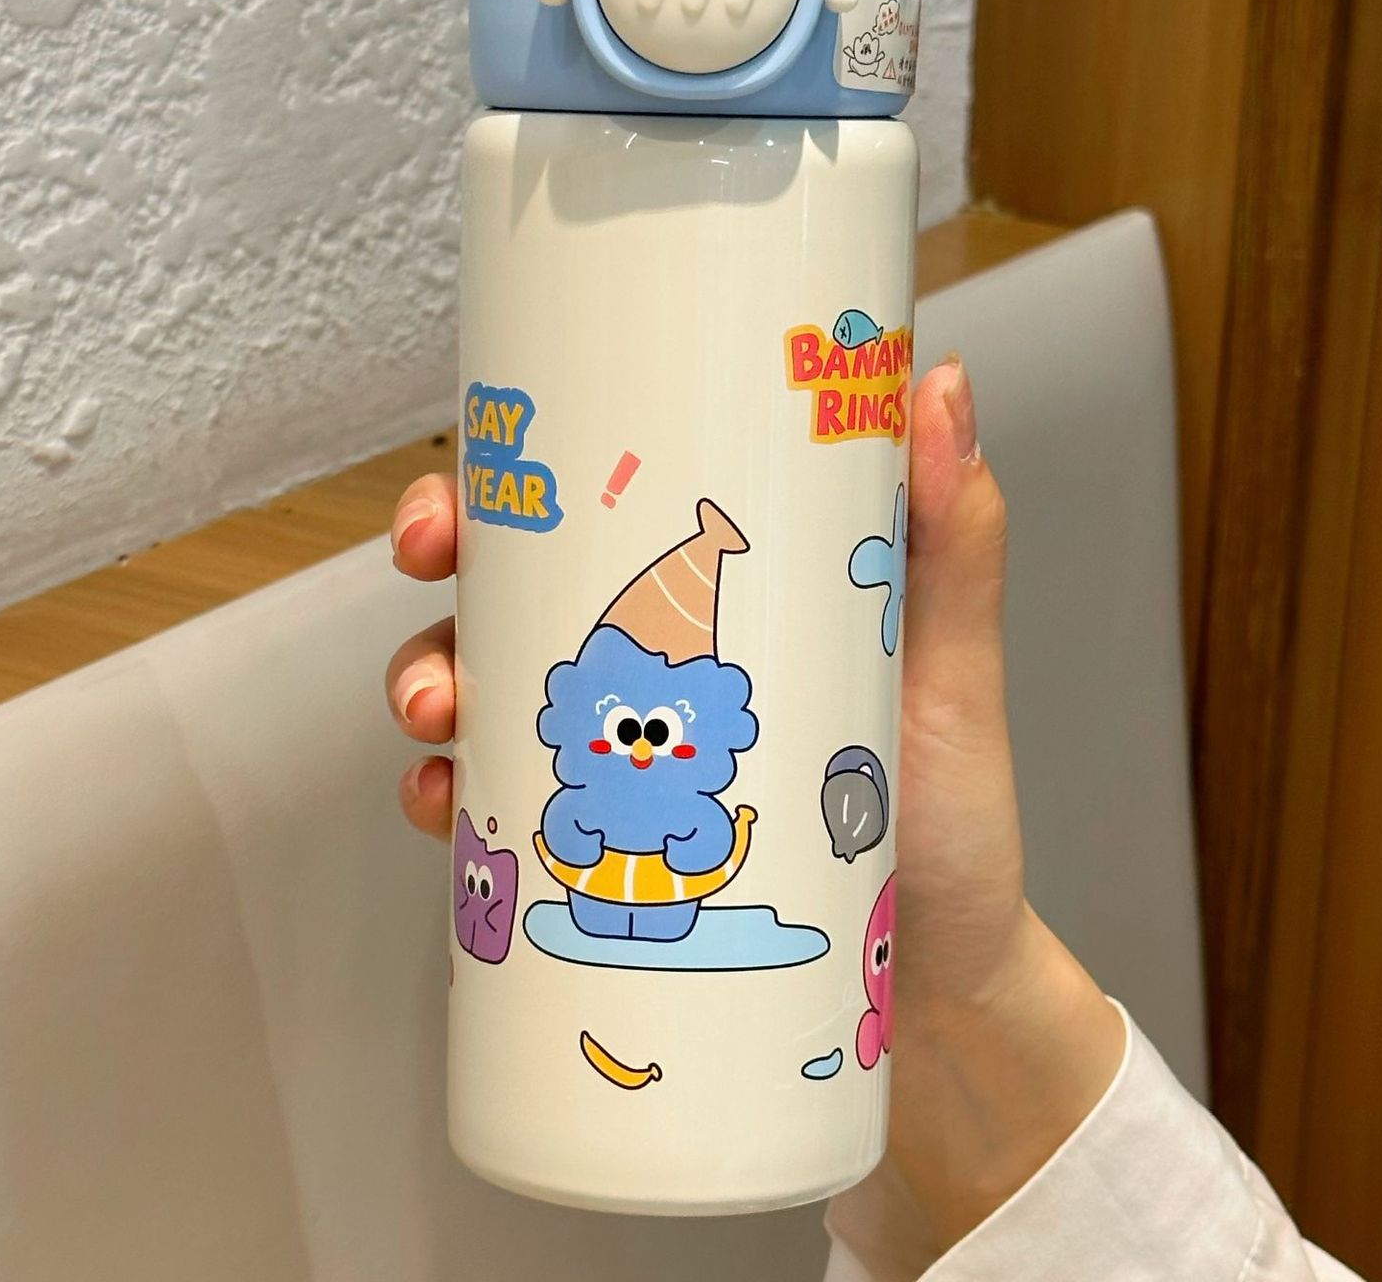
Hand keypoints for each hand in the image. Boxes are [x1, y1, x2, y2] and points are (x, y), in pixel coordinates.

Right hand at [382, 360, 1123, 1261]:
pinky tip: (444, 804)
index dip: (519, 471)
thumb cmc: (948, 813)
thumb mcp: (950, 664)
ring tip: (437, 710)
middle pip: (512, 581)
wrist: (934, 998)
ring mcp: (614, 755)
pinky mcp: (596, 846)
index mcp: (716, 596)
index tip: (476, 470)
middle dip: (443, 559)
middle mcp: (649, 665)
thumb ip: (953, 535)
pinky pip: (493, 809)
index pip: (602, 502)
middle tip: (431, 563)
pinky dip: (447, 797)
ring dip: (428, 675)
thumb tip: (938, 382)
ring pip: (481, 685)